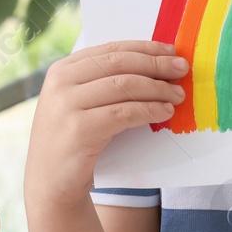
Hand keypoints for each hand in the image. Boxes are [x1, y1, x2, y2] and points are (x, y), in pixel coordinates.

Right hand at [24, 40, 188, 210]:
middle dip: (156, 65)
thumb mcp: (79, 103)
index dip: (145, 48)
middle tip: (181, 69)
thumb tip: (154, 65)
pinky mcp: (79, 129)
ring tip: (177, 95)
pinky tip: (165, 112)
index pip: (111, 49)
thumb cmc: (72, 141)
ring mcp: (67, 105)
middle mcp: (61, 82)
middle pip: (119, 64)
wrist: (50, 182)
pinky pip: (124, 113)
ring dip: (157, 89)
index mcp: (62, 70)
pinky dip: (149, 110)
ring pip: (124, 86)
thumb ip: (103, 82)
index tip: (171, 51)